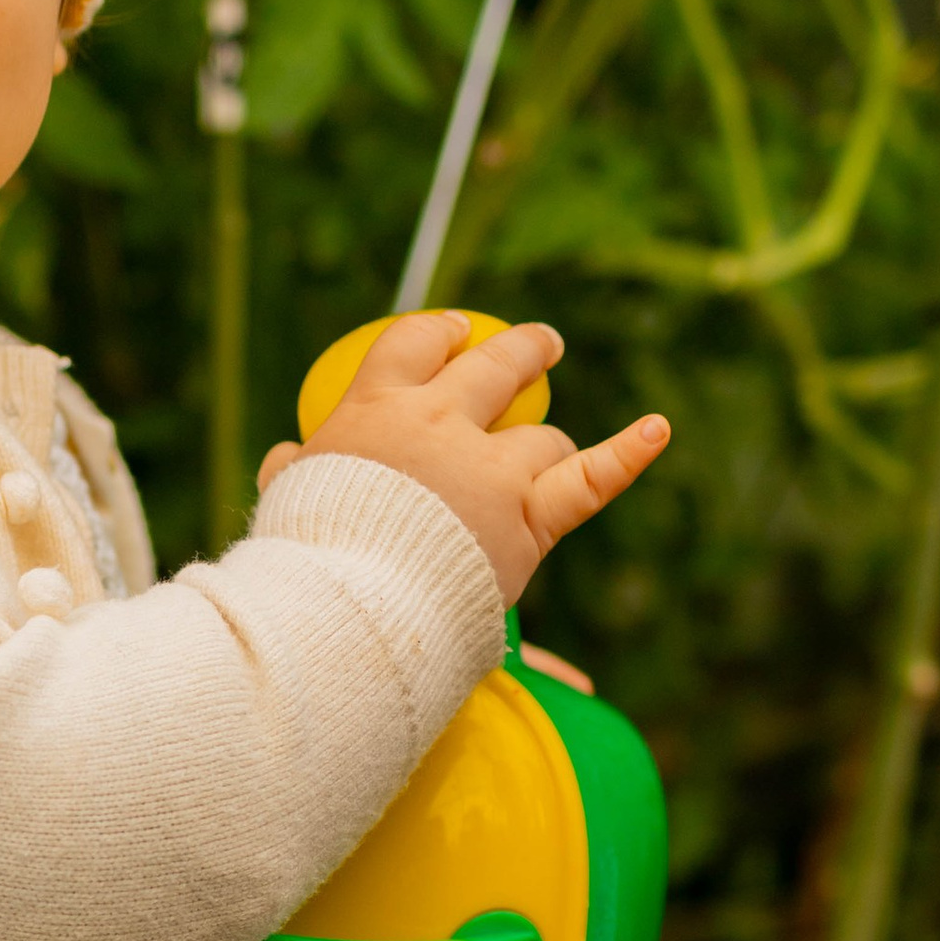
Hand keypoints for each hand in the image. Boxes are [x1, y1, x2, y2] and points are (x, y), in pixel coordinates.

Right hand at [260, 307, 667, 606]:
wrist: (344, 608)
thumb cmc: (304, 560)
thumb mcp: (284, 501)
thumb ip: (290, 473)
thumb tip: (281, 460)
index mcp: (374, 410)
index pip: (413, 345)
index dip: (438, 333)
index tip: (453, 332)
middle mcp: (440, 423)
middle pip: (494, 367)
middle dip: (521, 351)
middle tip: (540, 346)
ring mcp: (490, 468)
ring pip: (541, 440)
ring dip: (549, 448)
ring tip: (553, 456)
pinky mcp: (527, 517)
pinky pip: (591, 480)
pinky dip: (628, 453)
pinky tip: (658, 429)